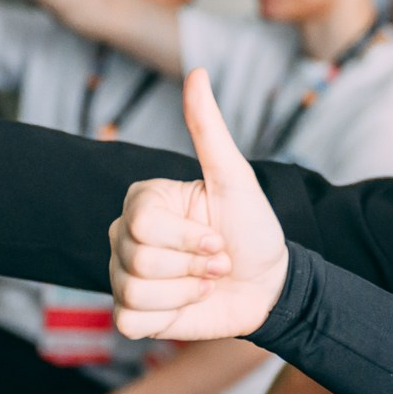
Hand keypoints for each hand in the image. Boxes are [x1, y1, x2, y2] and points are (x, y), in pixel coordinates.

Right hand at [108, 70, 289, 341]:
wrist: (269, 285)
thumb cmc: (253, 229)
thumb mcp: (236, 179)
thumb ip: (209, 130)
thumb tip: (197, 72)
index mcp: (143, 201)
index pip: (141, 225)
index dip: (187, 238)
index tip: (217, 237)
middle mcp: (124, 236)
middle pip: (136, 259)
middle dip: (191, 266)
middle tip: (217, 261)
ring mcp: (123, 275)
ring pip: (133, 291)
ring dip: (185, 293)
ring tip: (205, 283)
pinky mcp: (132, 314)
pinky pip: (130, 321)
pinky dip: (168, 317)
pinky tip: (188, 304)